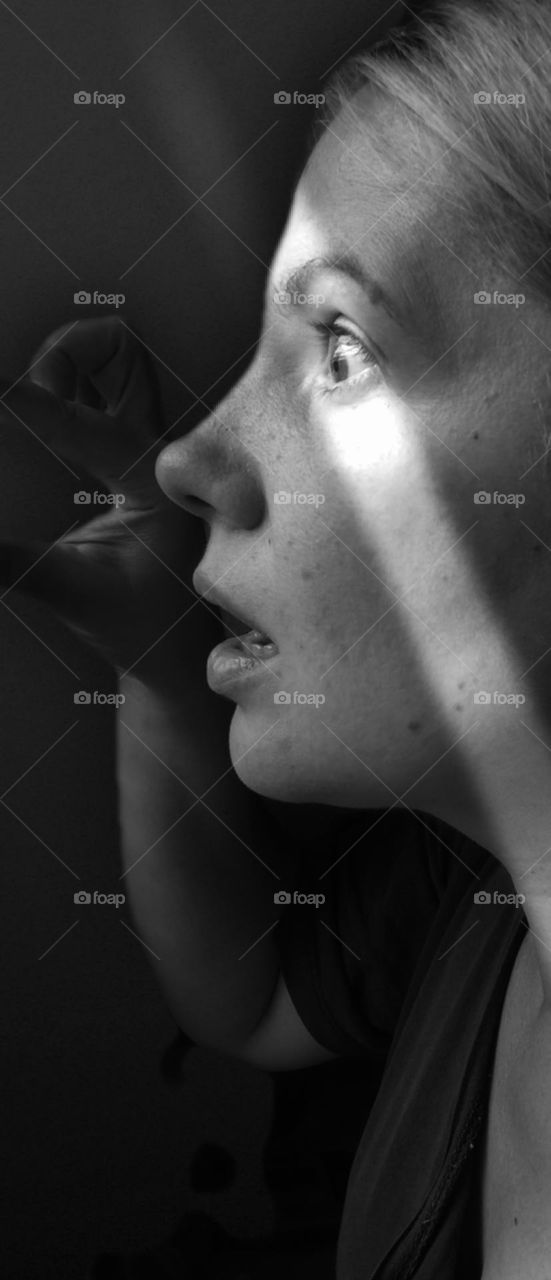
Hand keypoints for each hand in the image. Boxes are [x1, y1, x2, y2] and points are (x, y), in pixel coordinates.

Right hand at [0, 317, 216, 682]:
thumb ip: (11, 563)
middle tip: (26, 397)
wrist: (173, 643)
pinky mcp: (130, 448)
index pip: (78, 421)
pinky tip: (35, 414)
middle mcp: (155, 448)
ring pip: (114, 359)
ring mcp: (145, 442)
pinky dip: (65, 380)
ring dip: (64, 361)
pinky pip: (101, 387)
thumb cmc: (136, 622)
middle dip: (64, 353)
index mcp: (151, 480)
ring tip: (26, 406)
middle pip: (119, 351)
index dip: (24, 401)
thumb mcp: (70, 592)